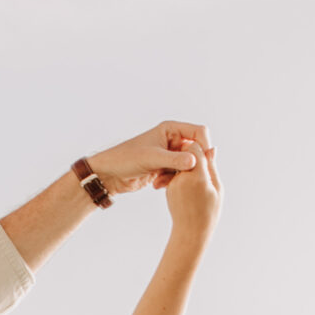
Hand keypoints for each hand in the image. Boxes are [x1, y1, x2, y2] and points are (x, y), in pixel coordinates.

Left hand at [87, 120, 209, 194]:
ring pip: (188, 165)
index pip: (199, 132)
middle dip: (192, 164)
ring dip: (180, 174)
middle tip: (183, 176)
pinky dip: (172, 180)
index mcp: (171, 129)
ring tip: (163, 180)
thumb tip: (195, 161)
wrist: (110, 174)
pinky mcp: (165, 168)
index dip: (204, 146)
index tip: (201, 162)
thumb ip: (174, 160)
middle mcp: (172, 140)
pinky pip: (178, 174)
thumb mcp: (152, 159)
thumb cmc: (126, 159)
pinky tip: (157, 185)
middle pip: (196, 150)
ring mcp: (169, 154)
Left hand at [164, 147, 221, 235]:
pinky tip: (192, 190)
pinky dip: (184, 177)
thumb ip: (212, 167)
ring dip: (190, 168)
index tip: (208, 156)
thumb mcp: (217, 189)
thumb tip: (212, 148)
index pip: (195, 148)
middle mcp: (182, 178)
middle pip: (186, 155)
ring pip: (181, 165)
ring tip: (200, 183)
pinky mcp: (169, 188)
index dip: (201, 148)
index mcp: (197, 177)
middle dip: (195, 158)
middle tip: (205, 169)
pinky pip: (177, 175)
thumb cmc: (209, 213)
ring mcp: (173, 183)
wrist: (190, 232)